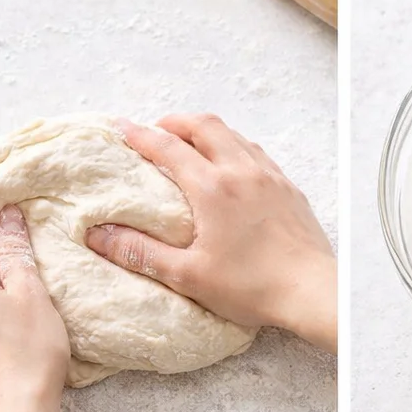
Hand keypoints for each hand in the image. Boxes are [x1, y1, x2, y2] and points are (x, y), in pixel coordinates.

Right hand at [86, 114, 336, 352]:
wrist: (312, 290)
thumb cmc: (251, 287)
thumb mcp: (187, 275)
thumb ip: (141, 252)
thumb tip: (98, 234)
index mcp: (213, 188)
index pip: (169, 148)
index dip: (142, 135)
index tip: (122, 128)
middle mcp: (241, 170)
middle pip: (204, 125)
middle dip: (176, 122)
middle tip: (157, 130)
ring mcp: (269, 175)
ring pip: (233, 135)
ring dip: (207, 130)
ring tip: (191, 143)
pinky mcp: (288, 186)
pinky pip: (256, 152)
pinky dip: (234, 145)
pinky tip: (232, 164)